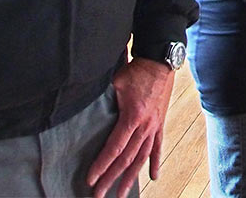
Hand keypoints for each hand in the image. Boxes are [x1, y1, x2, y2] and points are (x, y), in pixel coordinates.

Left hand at [87, 58, 175, 197]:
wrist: (159, 61)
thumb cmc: (136, 70)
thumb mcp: (115, 83)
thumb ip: (103, 100)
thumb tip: (85, 111)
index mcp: (132, 116)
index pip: (114, 148)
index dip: (102, 165)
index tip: (91, 179)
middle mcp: (145, 126)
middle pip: (127, 158)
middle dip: (111, 178)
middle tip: (98, 194)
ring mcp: (154, 126)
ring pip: (142, 158)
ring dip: (131, 178)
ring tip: (121, 194)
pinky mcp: (160, 123)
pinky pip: (158, 146)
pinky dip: (155, 162)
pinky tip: (153, 177)